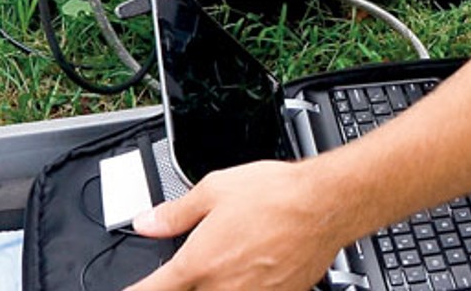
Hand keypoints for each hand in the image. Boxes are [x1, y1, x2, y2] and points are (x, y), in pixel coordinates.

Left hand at [126, 160, 348, 290]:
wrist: (324, 205)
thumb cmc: (276, 195)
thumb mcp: (214, 190)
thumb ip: (174, 213)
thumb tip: (146, 222)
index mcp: (198, 264)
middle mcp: (221, 289)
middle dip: (181, 285)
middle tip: (198, 263)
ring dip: (213, 285)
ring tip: (226, 264)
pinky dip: (243, 287)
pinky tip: (250, 271)